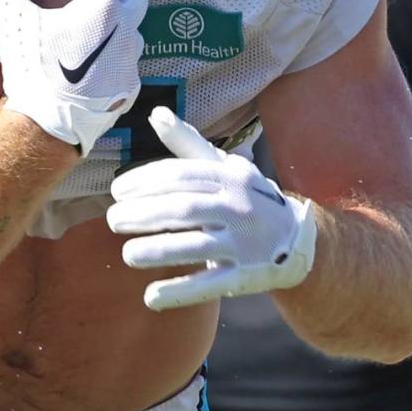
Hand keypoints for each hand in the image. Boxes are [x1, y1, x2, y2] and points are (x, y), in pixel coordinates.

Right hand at [0, 0, 146, 155]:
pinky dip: (115, 54)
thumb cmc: (35, 72)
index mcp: (99, 6)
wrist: (51, 129)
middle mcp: (124, 28)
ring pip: (134, 28)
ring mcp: (130, 59)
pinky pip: (127, 61)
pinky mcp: (130, 87)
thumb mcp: (14, 25)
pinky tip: (95, 64)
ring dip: (120, 20)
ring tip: (96, 26)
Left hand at [107, 107, 316, 309]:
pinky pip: (210, 285)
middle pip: (183, 209)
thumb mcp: (225, 166)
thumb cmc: (247, 197)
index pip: (180, 176)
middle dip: (143, 215)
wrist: (299, 239)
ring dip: (156, 252)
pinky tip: (150, 297)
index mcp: (230, 177)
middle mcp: (238, 207)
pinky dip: (179, 292)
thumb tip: (155, 112)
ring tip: (126, 255)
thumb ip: (188, 143)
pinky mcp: (246, 277)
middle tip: (112, 220)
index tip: (117, 191)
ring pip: (194, 247)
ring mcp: (244, 244)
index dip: (144, 182)